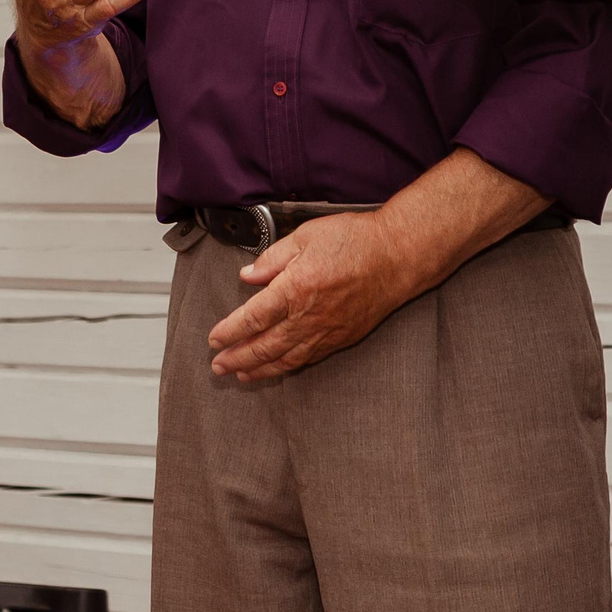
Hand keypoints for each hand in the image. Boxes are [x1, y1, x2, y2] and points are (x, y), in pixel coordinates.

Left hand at [208, 213, 425, 381]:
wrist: (397, 256)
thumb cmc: (355, 240)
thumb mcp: (306, 236)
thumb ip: (272, 258)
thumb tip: (247, 276)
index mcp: (295, 288)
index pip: (252, 317)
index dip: (230, 331)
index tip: (214, 339)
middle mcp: (308, 316)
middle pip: (264, 345)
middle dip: (237, 358)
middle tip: (217, 366)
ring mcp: (326, 331)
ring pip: (284, 359)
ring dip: (258, 369)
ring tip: (239, 375)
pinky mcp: (341, 338)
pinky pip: (307, 359)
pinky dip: (286, 367)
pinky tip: (276, 369)